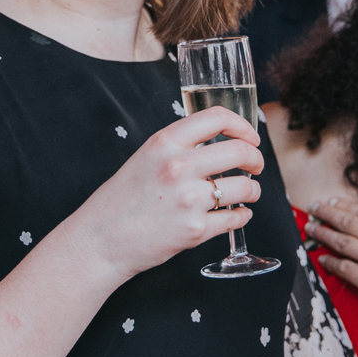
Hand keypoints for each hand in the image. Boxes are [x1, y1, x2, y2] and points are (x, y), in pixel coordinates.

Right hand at [70, 105, 264, 285]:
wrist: (101, 238)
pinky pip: (235, 218)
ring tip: (248, 194)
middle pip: (240, 151)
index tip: (249, 136)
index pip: (216, 118)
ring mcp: (189, 199)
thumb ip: (178, 147)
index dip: (242, 125)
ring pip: (244, 188)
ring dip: (253, 191)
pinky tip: (237, 215)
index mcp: (165, 143)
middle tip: (255, 166)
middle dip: (256, 159)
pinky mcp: (195, 230)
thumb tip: (218, 143)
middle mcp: (179, 166)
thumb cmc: (122, 199)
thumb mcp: (146, 157)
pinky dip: (242, 216)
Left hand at [305, 199, 357, 347]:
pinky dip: (330, 262)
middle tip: (314, 208)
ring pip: (342, 242)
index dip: (346, 205)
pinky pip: (343, 268)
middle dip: (327, 213)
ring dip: (323, 233)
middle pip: (349, 221)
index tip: (333, 202)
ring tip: (312, 228)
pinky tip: (322, 258)